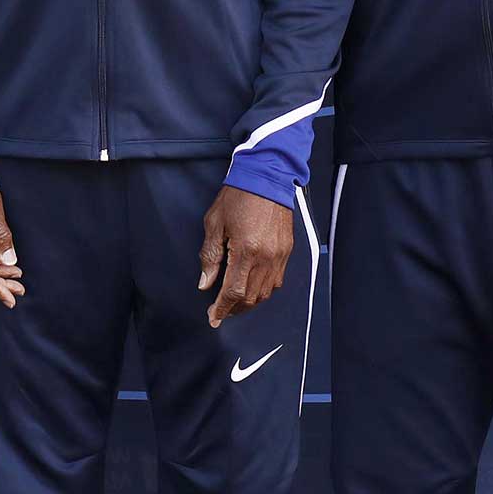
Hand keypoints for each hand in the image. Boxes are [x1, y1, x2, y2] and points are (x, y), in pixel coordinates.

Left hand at [197, 185, 292, 327]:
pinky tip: (252, 288)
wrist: (266, 176)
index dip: (222, 308)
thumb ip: (210, 256)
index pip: (233, 292)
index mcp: (246, 251)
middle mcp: (266, 257)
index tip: (213, 317)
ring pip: (265, 292)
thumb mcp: (214, 223)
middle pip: (250, 297)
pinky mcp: (287, 251)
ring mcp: (279, 255)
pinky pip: (276, 280)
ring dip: (249, 302)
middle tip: (220, 312)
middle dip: (234, 309)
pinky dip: (263, 290)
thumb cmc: (238, 196)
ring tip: (234, 303)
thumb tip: (206, 283)